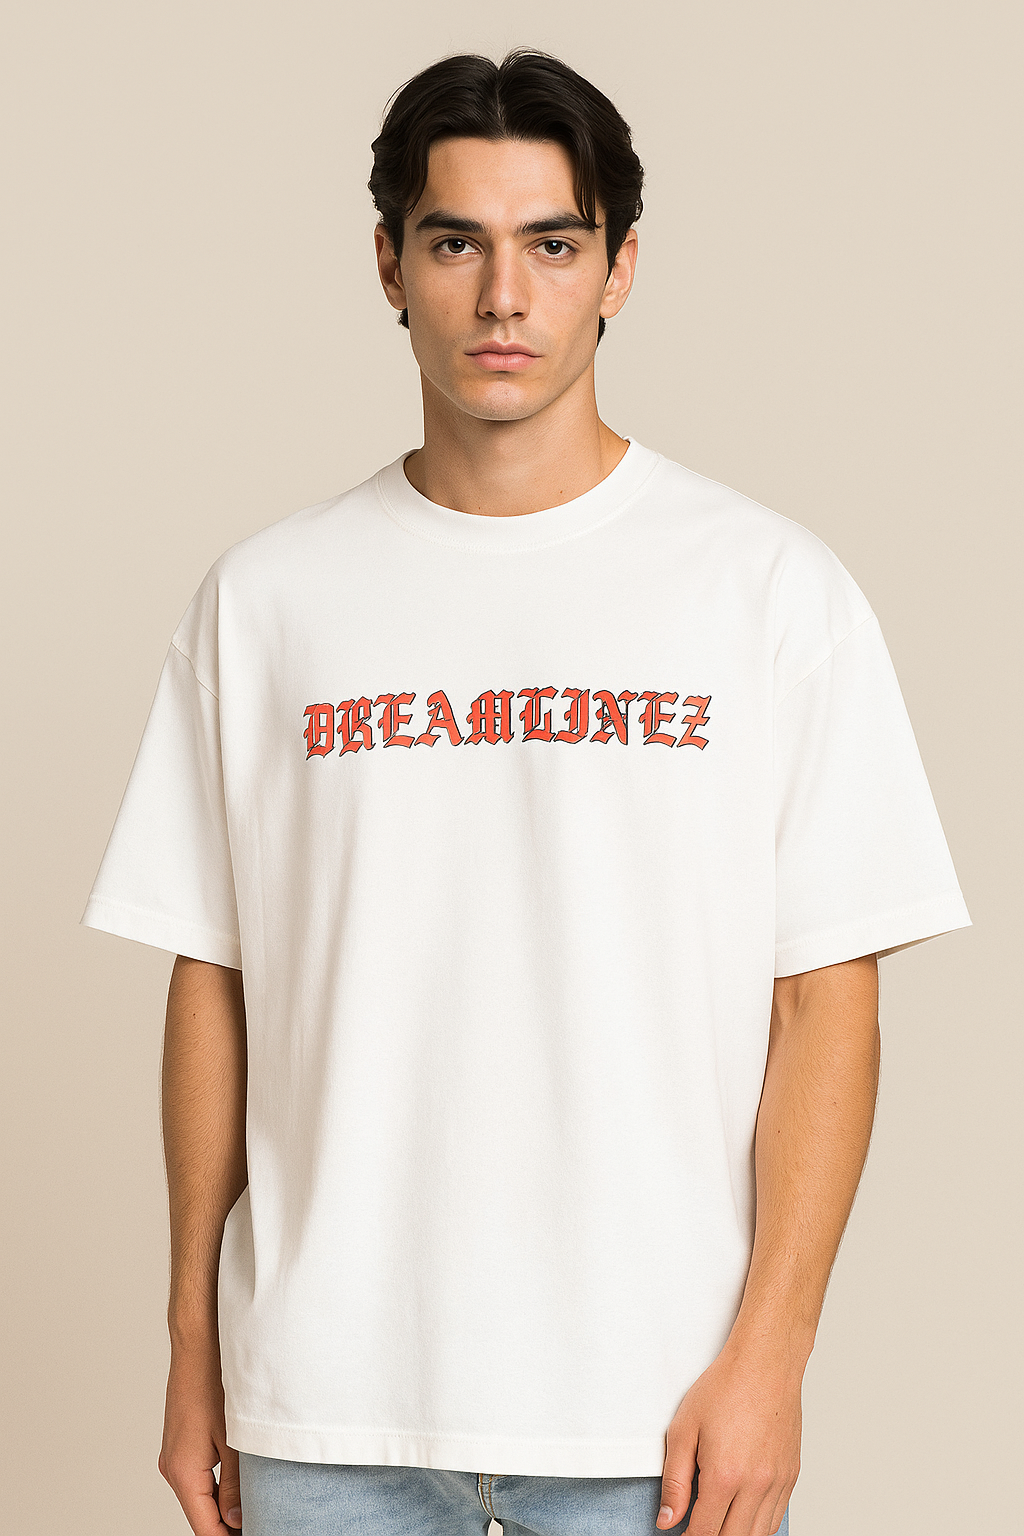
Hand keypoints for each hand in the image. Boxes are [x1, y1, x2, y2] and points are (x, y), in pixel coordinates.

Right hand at [158, 1344, 242, 1532]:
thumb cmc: (216, 1382)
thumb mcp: (234, 1439)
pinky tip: (242, 1483)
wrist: (198, 1342)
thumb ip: (234, 1484)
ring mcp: (174, 1455)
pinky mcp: (181, 1443)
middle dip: (229, 1525)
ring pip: (200, 1496)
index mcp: (183, 1472)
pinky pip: (198, 1476)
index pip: (205, 1528)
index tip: (257, 1534)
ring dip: (224, 1505)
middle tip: (263, 1522)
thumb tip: (236, 1520)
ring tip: (258, 1508)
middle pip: (201, 1515)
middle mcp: (172, 1468)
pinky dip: (217, 1486)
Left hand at [657, 1344, 801, 1535]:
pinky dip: (758, 1526)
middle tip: (696, 1528)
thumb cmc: (724, 1388)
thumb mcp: (684, 1429)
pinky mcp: (791, 1476)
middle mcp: (756, 1485)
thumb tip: (668, 1519)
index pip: (704, 1532)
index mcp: (725, 1475)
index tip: (680, 1535)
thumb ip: (675, 1481)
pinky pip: (776, 1519)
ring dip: (735, 1535)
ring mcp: (777, 1482)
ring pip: (758, 1534)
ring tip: (718, 1523)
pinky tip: (743, 1516)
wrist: (765, 1364)